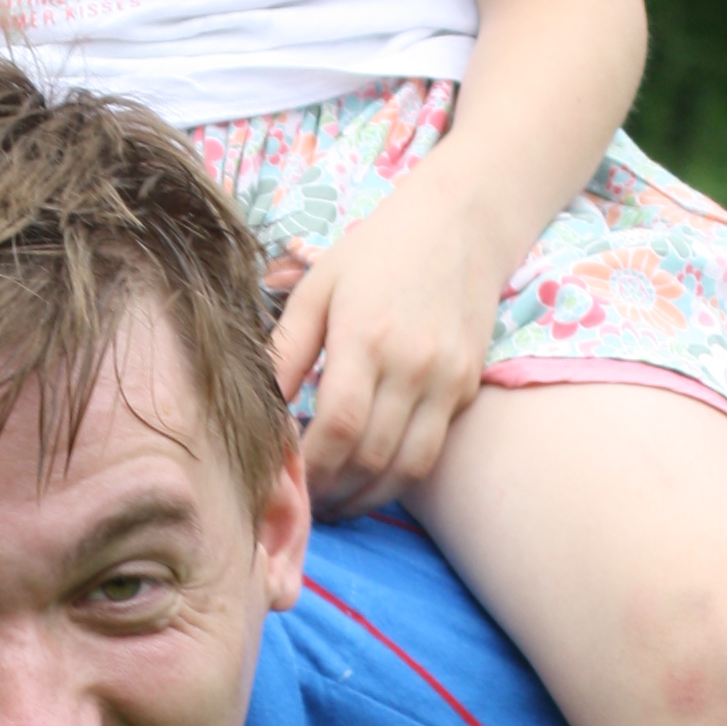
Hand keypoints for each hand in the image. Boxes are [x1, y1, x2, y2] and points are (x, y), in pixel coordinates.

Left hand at [267, 173, 508, 513]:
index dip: (311, 466)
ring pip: (408, 467)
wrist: (460, 224)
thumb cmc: (376, 252)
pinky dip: (399, 473)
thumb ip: (286, 350)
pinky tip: (370, 472)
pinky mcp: (468, 386)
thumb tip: (258, 409)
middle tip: (304, 500)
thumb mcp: (318, 288)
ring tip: (336, 501)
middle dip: (334, 490)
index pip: (338, 426)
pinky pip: (433, 449)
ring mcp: (447, 380)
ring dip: (369, 496)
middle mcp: (413, 366)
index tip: (286, 479)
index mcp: (366, 338)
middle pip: (372, 456)